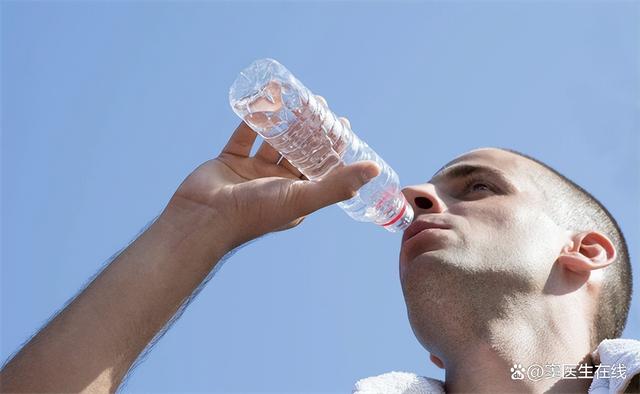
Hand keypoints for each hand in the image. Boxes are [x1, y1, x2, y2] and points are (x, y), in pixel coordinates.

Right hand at [168, 119, 379, 248]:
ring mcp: (251, 173)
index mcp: (297, 197)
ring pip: (273, 141)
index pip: (322, 168)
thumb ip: (337, 185)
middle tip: (321, 104)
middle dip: (311, 128)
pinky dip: (253, 118)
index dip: (333, 146)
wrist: (203, 219)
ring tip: (298, 98)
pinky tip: (265, 100)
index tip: (343, 123)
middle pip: (299, 151)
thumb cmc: (255, 214)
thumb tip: (374, 169)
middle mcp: (276, 185)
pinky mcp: (229, 161)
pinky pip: (244, 135)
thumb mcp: (302, 198)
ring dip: (285, 121)